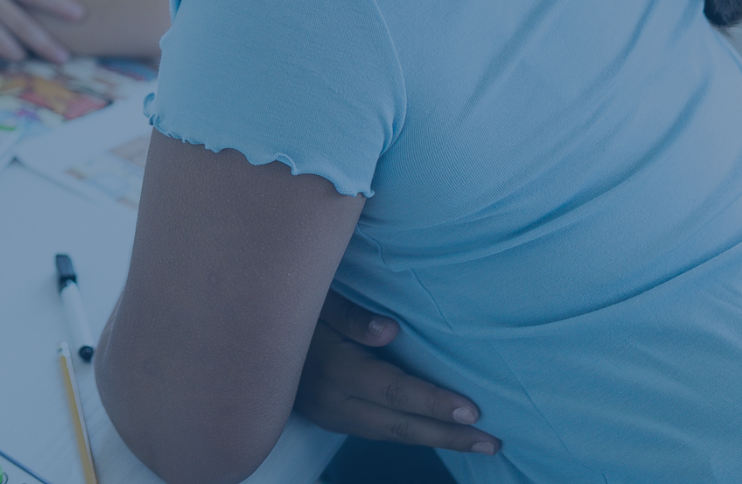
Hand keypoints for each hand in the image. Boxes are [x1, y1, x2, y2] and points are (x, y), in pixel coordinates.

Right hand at [296, 291, 500, 457]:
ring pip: (391, 434)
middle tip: (493, 443)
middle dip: (448, 436)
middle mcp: (333, 401)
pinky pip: (378, 430)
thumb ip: (350, 315)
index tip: (473, 411)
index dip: (434, 403)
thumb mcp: (314, 298)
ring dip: (435, 438)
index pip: (394, 392)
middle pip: (399, 426)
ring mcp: (330, 415)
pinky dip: (411, 433)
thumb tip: (389, 330)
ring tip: (477, 444)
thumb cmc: (288, 306)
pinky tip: (435, 431)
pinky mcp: (330, 418)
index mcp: (333, 369)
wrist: (248, 342)